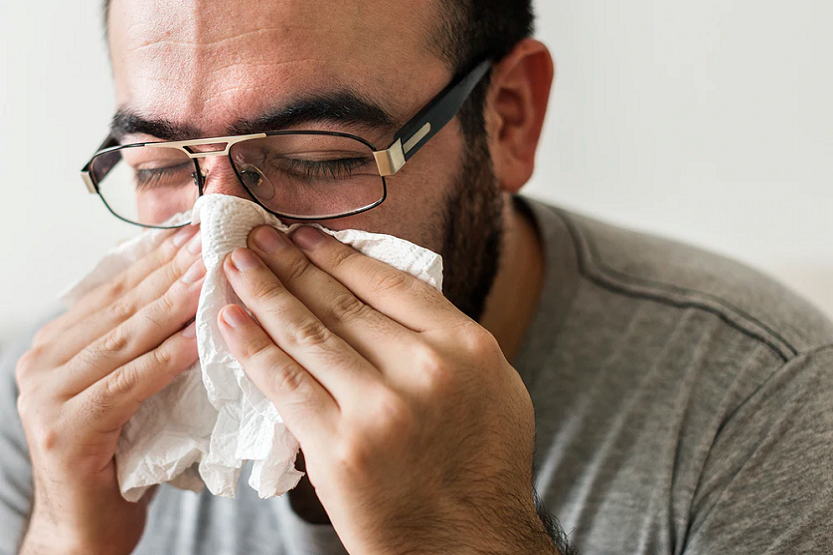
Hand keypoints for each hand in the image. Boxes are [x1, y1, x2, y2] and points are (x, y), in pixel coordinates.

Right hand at [15, 225, 204, 554]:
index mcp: (62, 341)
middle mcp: (46, 359)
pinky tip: (199, 338)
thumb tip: (199, 291)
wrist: (86, 527)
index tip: (203, 226)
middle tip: (216, 236)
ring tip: (215, 272)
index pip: (120, 285)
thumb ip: (148, 343)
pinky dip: (167, 358)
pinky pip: (127, 383)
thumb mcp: (133, 386)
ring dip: (176, 301)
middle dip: (175, 267)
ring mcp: (48, 393)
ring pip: (126, 335)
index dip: (164, 253)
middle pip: (124, 302)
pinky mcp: (65, 430)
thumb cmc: (119, 454)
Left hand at [218, 225, 555, 554]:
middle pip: (343, 301)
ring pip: (310, 333)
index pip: (391, 283)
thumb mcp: (493, 389)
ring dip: (265, 292)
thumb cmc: (481, 472)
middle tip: (257, 233)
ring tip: (236, 264)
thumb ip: (447, 342)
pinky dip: (254, 347)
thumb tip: (393, 300)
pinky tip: (231, 321)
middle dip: (292, 262)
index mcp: (466, 347)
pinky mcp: (340, 446)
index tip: (306, 234)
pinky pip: (286, 382)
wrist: (467, 546)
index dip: (340, 254)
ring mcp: (381, 408)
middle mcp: (426, 369)